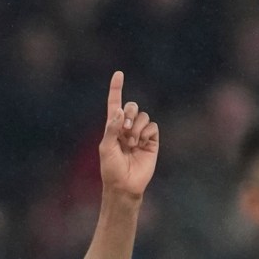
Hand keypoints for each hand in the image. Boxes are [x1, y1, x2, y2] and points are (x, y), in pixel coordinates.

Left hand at [97, 71, 159, 199]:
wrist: (125, 185)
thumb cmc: (111, 168)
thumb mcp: (106, 147)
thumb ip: (112, 128)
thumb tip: (121, 111)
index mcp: (113, 127)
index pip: (115, 103)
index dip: (117, 88)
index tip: (119, 74)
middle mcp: (127, 128)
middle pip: (132, 106)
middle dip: (130, 113)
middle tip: (125, 129)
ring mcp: (140, 133)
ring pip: (143, 116)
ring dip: (137, 127)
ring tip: (132, 143)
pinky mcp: (152, 140)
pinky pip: (153, 126)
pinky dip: (146, 132)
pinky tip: (141, 144)